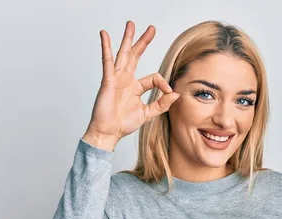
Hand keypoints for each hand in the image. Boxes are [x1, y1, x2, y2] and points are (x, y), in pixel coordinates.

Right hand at [84, 21, 179, 147]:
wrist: (108, 132)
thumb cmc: (123, 124)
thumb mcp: (148, 113)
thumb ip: (162, 104)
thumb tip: (176, 94)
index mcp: (136, 87)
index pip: (153, 77)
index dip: (163, 83)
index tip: (169, 92)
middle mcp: (126, 80)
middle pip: (136, 56)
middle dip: (143, 42)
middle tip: (151, 29)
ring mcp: (116, 78)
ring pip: (123, 54)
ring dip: (127, 39)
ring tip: (131, 24)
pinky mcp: (108, 80)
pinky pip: (107, 61)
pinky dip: (106, 47)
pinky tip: (105, 35)